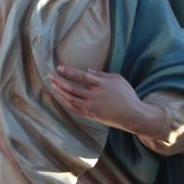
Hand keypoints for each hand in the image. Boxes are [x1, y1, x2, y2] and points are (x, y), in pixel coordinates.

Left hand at [47, 66, 165, 135]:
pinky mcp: (92, 116)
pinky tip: (62, 98)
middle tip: (50, 76)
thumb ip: (103, 74)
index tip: (59, 68)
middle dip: (59, 81)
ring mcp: (92, 107)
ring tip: (53, 85)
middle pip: (72, 88)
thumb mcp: (118, 80)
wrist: (133, 115)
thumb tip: (88, 71)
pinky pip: (75, 109)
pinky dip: (67, 103)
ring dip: (60, 92)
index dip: (69, 72)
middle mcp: (95, 96)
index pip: (82, 76)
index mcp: (102, 85)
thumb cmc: (127, 95)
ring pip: (71, 99)